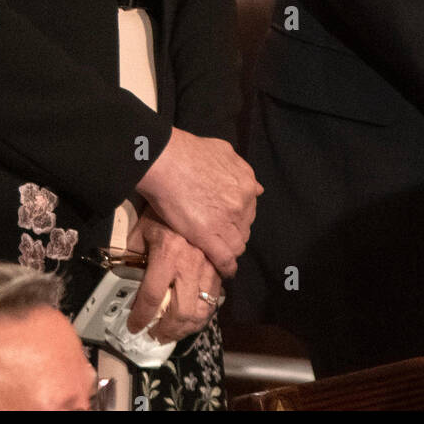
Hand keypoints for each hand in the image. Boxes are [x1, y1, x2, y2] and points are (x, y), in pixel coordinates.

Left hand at [125, 206, 222, 341]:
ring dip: (187, 327)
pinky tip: (194, 314)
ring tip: (174, 330)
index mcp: (167, 254)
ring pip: (203, 309)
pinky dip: (205, 311)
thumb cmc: (162, 207)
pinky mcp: (220, 264)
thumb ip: (133, 255)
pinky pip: (216, 296)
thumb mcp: (141, 230)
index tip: (134, 326)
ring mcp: (209, 265)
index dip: (141, 317)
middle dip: (167, 331)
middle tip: (156, 335)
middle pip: (181, 312)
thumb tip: (124, 277)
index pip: (151, 297)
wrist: (190, 184)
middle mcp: (190, 263)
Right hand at [134, 126, 261, 277]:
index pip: (249, 211)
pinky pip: (225, 259)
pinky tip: (225, 271)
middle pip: (244, 228)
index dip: (238, 218)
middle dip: (234, 233)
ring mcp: (226, 221)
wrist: (165, 161)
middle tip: (220, 235)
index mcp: (246, 184)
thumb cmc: (188, 152)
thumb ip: (241, 171)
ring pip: (237, 245)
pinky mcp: (208, 236)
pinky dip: (226, 267)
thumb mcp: (223, 152)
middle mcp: (242, 203)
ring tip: (219, 252)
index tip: (229, 222)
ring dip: (229, 249)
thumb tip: (258, 188)